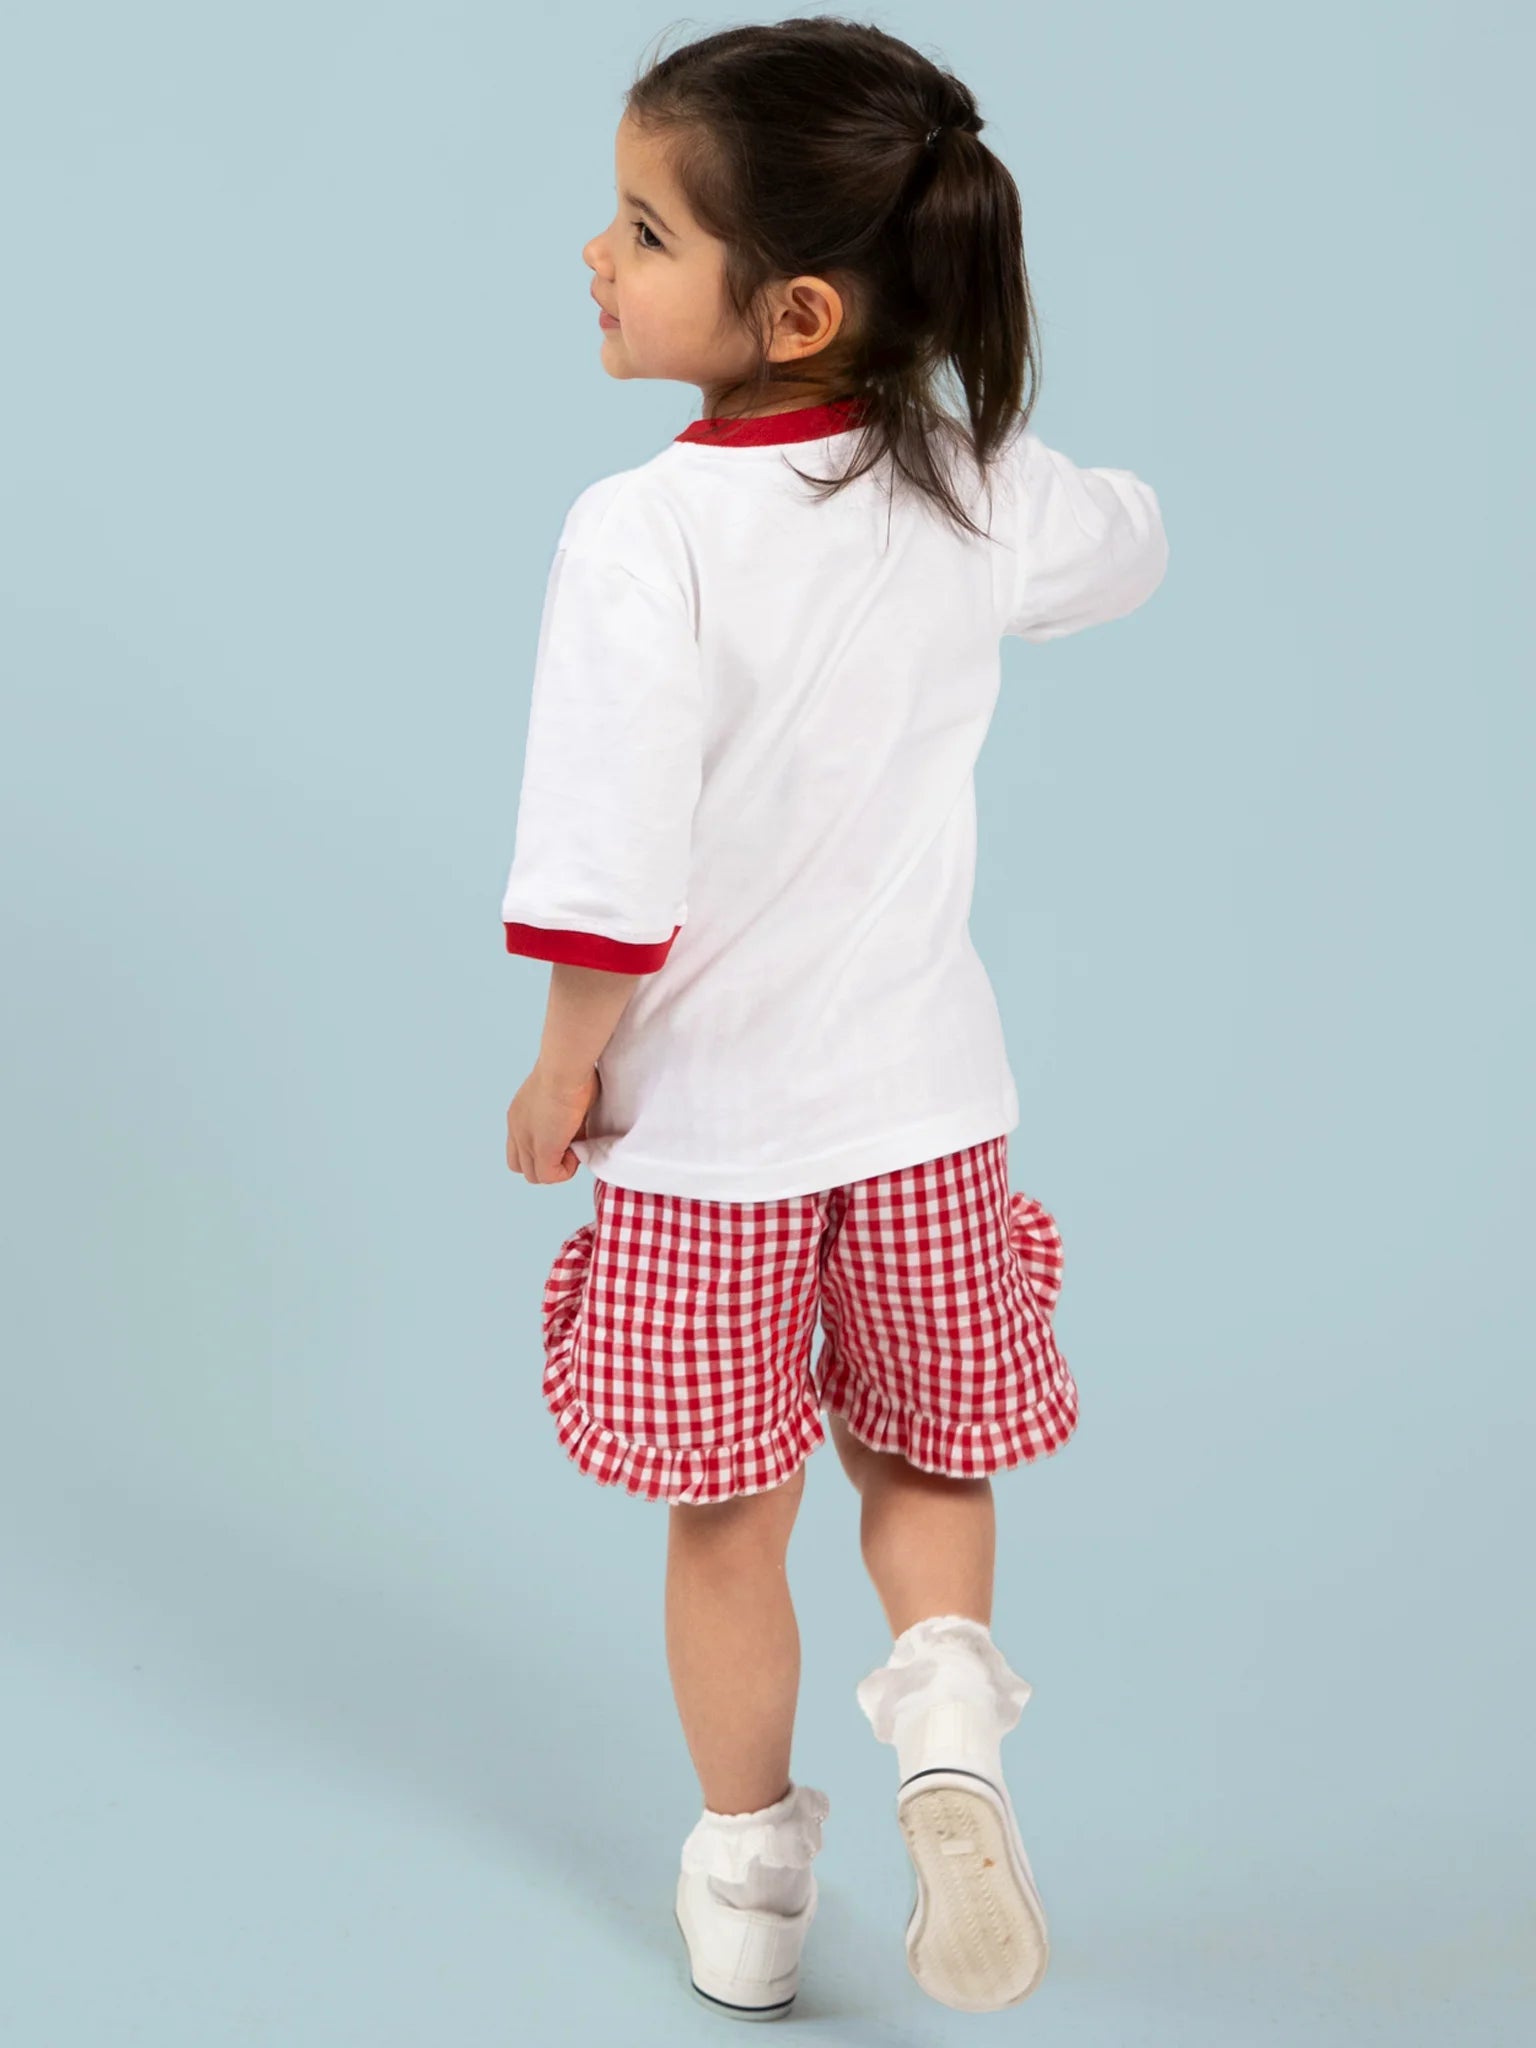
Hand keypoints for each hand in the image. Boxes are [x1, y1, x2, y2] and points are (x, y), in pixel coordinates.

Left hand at [506, 1062, 598, 1183]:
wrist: (565, 1068)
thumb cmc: (571, 1070)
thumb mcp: (563, 1095)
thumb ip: (563, 1116)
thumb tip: (578, 1132)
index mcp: (518, 1114)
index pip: (518, 1147)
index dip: (540, 1150)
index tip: (562, 1136)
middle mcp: (516, 1129)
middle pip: (520, 1166)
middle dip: (546, 1164)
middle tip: (568, 1147)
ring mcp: (526, 1141)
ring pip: (533, 1176)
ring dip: (556, 1168)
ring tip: (573, 1148)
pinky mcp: (542, 1150)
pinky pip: (549, 1177)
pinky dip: (564, 1171)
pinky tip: (576, 1151)